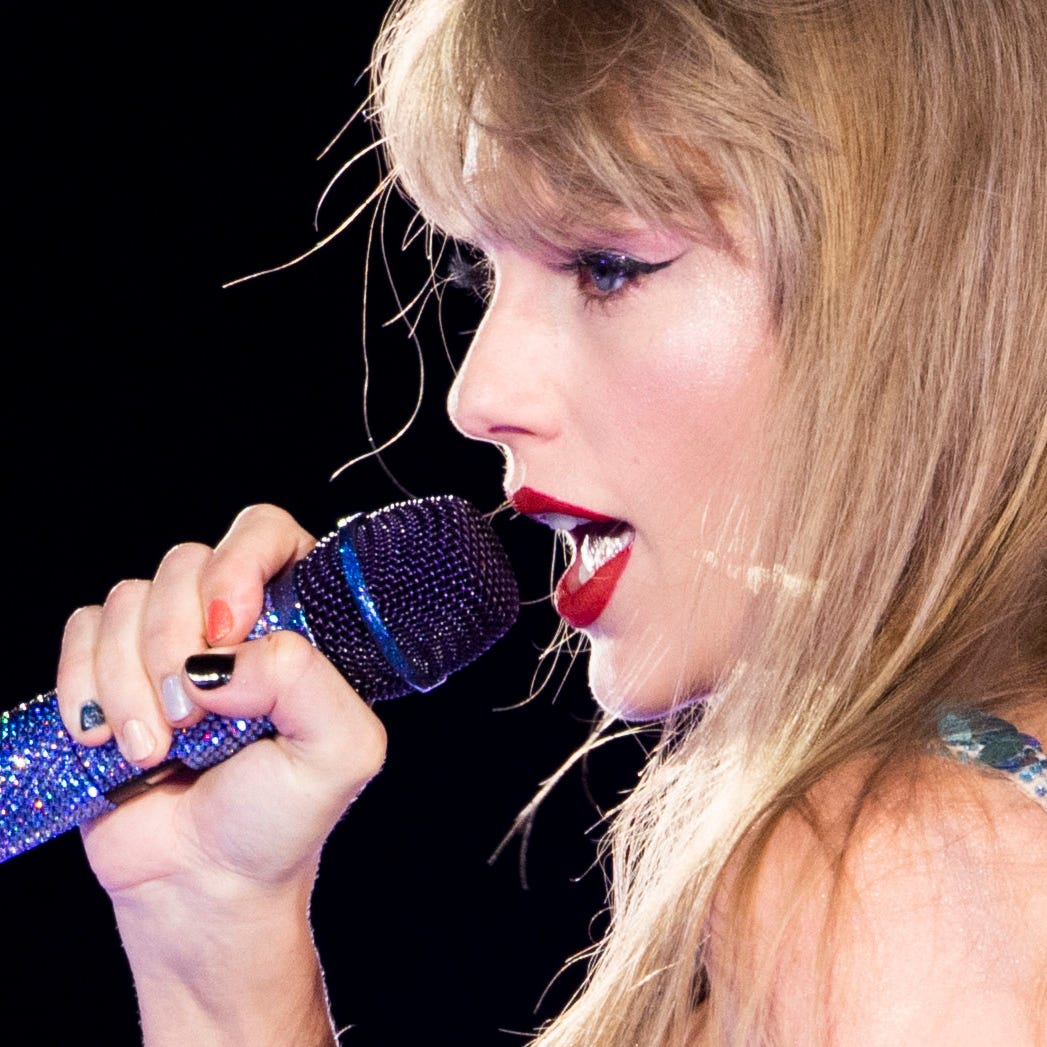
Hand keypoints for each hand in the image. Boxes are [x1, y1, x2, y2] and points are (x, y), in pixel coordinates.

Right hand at [55, 504, 386, 1040]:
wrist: (202, 883)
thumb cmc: (279, 820)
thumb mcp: (338, 753)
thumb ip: (308, 681)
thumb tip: (222, 653)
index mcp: (296, 623)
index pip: (266, 533)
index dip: (237, 565)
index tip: (226, 632)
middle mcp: (232, 622)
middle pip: (185, 562)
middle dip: (176, 646)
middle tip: (193, 720)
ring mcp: (168, 642)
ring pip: (128, 598)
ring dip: (130, 682)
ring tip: (155, 748)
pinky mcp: (110, 669)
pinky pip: (82, 631)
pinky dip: (85, 685)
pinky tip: (109, 738)